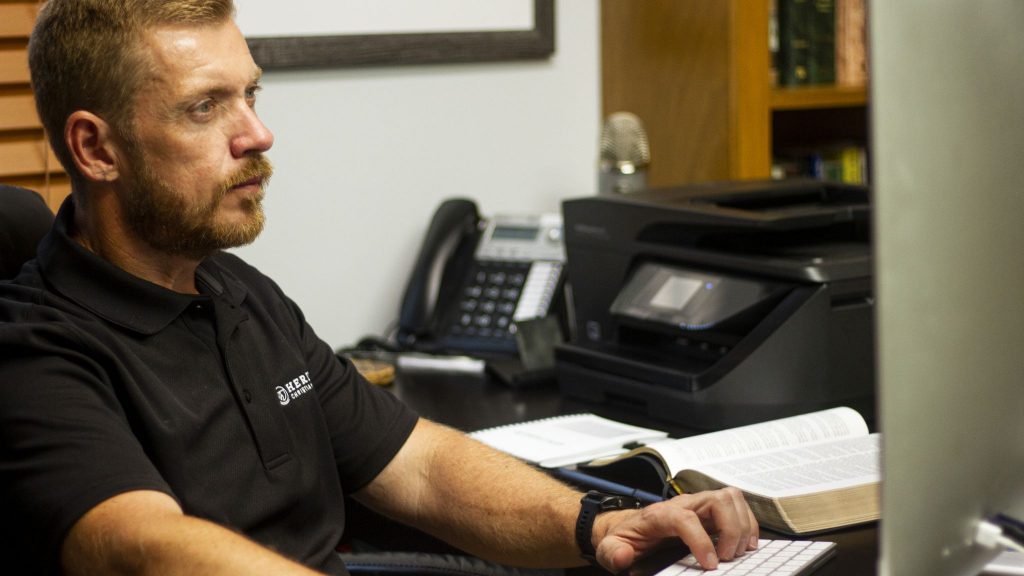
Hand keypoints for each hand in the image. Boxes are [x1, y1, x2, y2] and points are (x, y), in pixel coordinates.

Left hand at [594, 487, 757, 571]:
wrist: (628, 527)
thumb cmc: (625, 538)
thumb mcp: (610, 548)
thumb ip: (613, 553)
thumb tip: (623, 556)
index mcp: (659, 514)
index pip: (684, 517)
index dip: (700, 540)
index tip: (709, 564)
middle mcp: (682, 504)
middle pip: (716, 500)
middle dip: (730, 529)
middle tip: (726, 557)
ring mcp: (698, 505)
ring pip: (730, 498)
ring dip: (741, 525)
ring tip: (736, 552)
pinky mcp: (710, 512)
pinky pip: (736, 506)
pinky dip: (747, 524)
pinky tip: (744, 544)